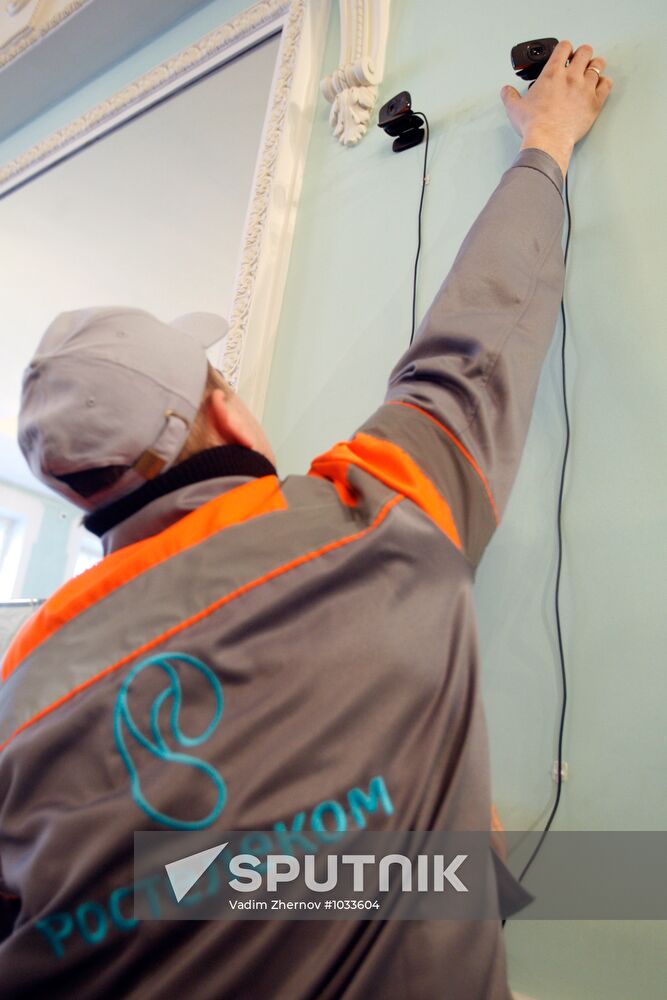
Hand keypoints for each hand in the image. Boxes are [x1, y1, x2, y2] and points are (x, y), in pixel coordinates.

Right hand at [500, 40, 612, 175]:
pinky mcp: (595, 102)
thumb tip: (506, 91)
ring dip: (595, 66)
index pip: (564, 47)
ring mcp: (585, 88)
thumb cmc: (534, 125)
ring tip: (590, 72)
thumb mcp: (515, 108)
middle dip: (582, 54)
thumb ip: (510, 96)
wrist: (548, 141)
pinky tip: (599, 85)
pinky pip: (607, 83)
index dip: (565, 48)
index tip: (564, 54)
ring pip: (598, 64)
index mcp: (552, 73)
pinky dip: (604, 82)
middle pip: (585, 51)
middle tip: (578, 62)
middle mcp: (571, 76)